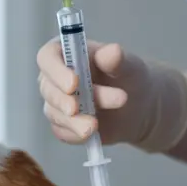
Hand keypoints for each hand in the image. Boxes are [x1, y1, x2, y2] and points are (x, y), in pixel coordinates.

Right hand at [36, 39, 186, 152]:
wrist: (139, 105)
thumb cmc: (129, 77)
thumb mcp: (129, 65)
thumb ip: (118, 60)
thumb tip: (112, 51)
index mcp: (66, 53)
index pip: (47, 57)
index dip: (56, 70)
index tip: (73, 83)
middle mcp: (56, 77)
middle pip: (48, 88)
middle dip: (65, 100)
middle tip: (79, 107)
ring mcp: (57, 103)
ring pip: (54, 113)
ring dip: (74, 120)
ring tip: (96, 125)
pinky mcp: (63, 125)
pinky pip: (62, 132)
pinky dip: (75, 134)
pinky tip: (90, 134)